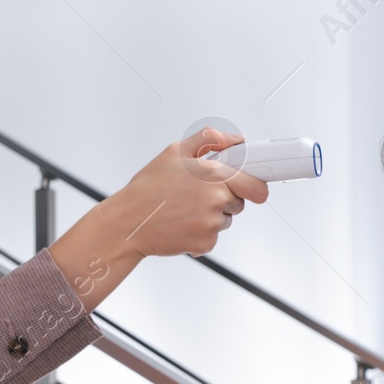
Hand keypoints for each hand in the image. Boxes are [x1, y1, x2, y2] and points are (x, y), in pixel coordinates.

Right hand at [51, 128, 267, 311]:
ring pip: (225, 219)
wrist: (128, 223)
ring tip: (184, 209)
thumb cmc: (148, 188)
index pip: (254, 183)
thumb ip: (208, 140)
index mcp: (213, 174)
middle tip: (197, 195)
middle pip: (239, 202)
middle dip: (224, 198)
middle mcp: (216, 199)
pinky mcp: (205, 243)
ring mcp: (212, 223)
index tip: (256, 188)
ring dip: (211, 216)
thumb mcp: (175, 152)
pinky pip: (213, 237)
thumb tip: (235, 140)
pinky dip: (200, 233)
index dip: (256, 186)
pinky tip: (181, 224)